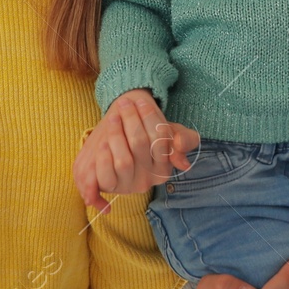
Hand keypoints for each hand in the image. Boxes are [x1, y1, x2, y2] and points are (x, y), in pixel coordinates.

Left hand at [73, 89, 198, 212]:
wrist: (120, 151)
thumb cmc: (149, 141)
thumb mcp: (171, 136)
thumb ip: (185, 138)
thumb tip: (180, 144)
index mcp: (165, 169)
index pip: (161, 139)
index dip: (150, 117)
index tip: (141, 101)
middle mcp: (149, 180)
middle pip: (140, 144)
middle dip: (131, 119)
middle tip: (124, 103)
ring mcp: (129, 185)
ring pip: (124, 161)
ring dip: (116, 134)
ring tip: (113, 117)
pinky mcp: (110, 187)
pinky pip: (106, 175)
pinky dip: (104, 157)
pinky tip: (104, 141)